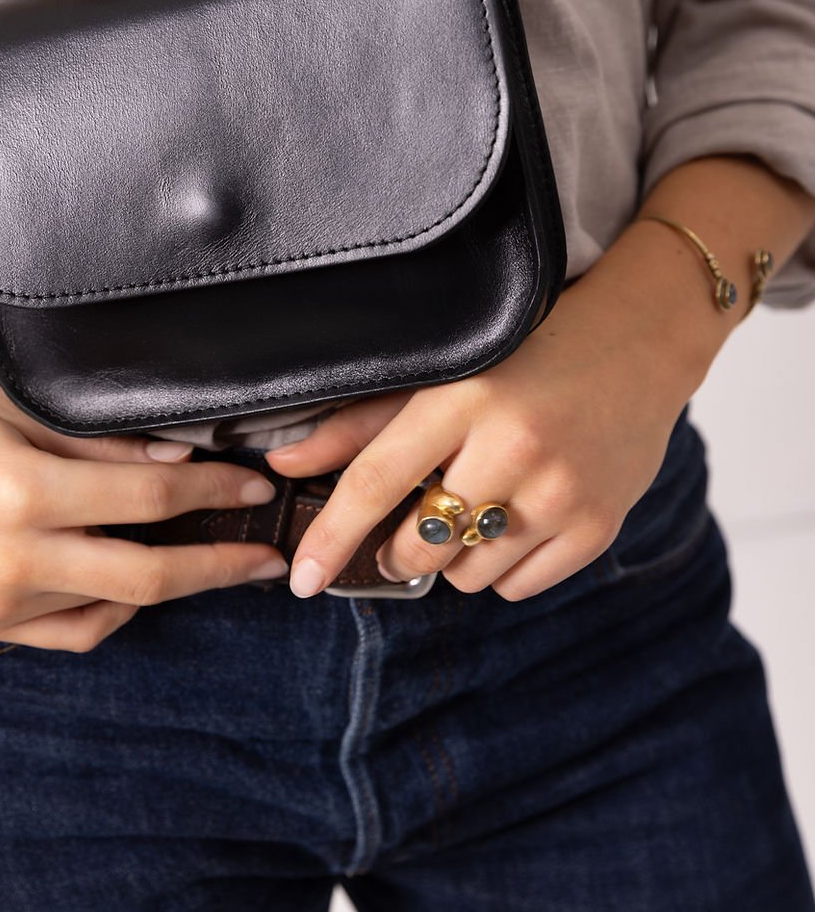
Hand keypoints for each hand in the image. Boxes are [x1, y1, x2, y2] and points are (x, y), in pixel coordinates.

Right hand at [0, 379, 286, 650]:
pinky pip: (71, 632)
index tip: (256, 488)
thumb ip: (101, 442)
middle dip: (221, 566)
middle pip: (148, 575)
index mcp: (24, 489)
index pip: (151, 500)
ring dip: (171, 587)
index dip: (216, 494)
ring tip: (208, 560)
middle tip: (268, 558)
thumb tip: (179, 462)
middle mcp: (14, 556)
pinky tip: (133, 583)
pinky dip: (113, 611)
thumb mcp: (14, 409)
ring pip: (114, 609)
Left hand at [267, 222, 716, 600]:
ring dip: (455, 557)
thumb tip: (286, 465)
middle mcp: (515, 447)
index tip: (303, 579)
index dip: (332, 535)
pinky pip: (519, 586)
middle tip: (405, 530)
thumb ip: (362, 422)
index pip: (379, 480)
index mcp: (466, 396)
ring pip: (469, 576)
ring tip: (478, 505)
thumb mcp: (445, 370)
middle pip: (422, 543)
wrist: (642, 341)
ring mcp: (563, 492)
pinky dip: (502, 567)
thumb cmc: (531, 348)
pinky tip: (515, 518)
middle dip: (396, 550)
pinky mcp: (598, 526)